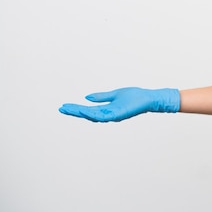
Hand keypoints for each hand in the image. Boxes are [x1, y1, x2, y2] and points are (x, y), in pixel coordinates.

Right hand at [58, 87, 179, 121]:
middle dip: (74, 112)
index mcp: (107, 110)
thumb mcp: (115, 95)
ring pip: (93, 116)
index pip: (88, 110)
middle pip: (88, 114)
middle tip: (61, 109)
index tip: (64, 106)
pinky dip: (92, 113)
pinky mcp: (118, 114)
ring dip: (80, 113)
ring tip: (68, 109)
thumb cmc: (135, 97)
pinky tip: (83, 110)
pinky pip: (103, 116)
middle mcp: (108, 115)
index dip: (76, 109)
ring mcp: (113, 116)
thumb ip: (102, 97)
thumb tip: (87, 97)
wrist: (149, 98)